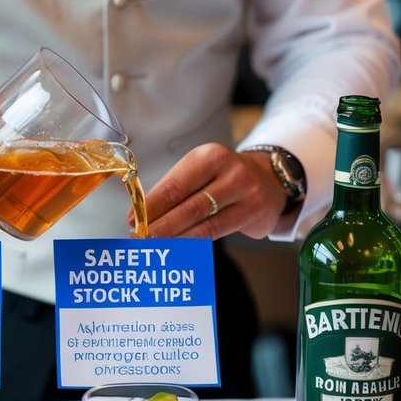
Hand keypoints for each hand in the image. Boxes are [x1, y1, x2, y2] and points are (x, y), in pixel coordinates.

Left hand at [131, 142, 287, 240]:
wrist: (268, 179)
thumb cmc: (223, 176)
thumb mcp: (200, 169)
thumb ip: (175, 188)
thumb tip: (141, 213)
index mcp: (210, 156)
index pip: (175, 185)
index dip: (152, 205)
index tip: (133, 218)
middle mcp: (231, 172)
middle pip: (188, 205)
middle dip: (161, 224)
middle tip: (140, 236)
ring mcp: (246, 193)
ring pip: (203, 222)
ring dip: (175, 236)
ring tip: (156, 242)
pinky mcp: (255, 213)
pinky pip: (218, 231)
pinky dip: (194, 240)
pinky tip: (179, 244)